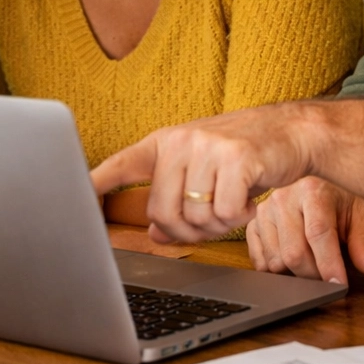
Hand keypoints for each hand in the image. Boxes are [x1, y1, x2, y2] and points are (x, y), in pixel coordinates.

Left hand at [90, 102, 315, 244]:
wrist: (292, 131)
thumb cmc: (243, 157)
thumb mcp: (203, 171)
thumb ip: (175, 195)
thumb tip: (153, 231)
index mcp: (164, 143)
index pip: (122, 164)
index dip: (95, 183)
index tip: (72, 196)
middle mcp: (180, 141)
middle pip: (162, 211)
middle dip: (186, 231)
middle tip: (210, 223)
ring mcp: (207, 147)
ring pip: (194, 216)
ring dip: (216, 226)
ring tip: (232, 206)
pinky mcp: (237, 158)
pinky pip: (225, 213)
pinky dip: (238, 218)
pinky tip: (249, 201)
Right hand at [247, 177, 363, 284]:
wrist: (323, 182)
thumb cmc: (343, 200)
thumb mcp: (362, 216)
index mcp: (312, 190)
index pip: (317, 233)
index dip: (329, 264)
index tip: (339, 284)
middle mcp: (283, 197)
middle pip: (293, 253)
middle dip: (313, 275)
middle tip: (327, 277)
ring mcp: (264, 210)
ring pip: (275, 261)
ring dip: (294, 273)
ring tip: (311, 262)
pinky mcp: (252, 223)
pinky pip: (260, 261)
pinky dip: (277, 269)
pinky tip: (291, 259)